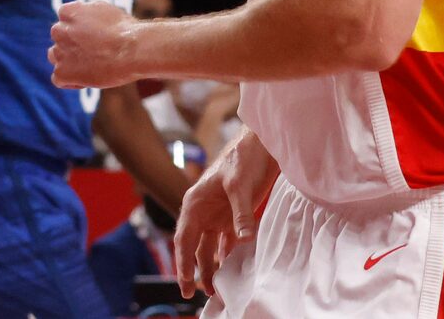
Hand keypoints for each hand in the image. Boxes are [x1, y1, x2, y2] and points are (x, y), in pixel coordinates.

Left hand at [50, 0, 141, 89]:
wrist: (132, 50)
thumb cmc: (125, 30)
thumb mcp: (103, 10)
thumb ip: (87, 14)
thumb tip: (84, 21)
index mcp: (67, 12)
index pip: (66, 23)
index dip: (80, 33)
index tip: (95, 40)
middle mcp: (58, 30)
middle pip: (61, 41)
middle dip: (74, 48)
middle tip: (97, 56)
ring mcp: (59, 51)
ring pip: (57, 58)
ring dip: (70, 64)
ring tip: (93, 68)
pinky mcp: (62, 72)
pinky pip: (59, 79)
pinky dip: (71, 82)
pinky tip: (87, 81)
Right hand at [173, 129, 276, 298]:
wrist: (261, 147)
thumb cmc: (243, 158)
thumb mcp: (239, 184)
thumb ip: (241, 214)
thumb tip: (243, 241)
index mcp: (195, 201)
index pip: (184, 238)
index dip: (182, 262)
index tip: (185, 284)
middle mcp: (203, 211)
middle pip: (195, 247)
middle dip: (195, 271)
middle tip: (200, 296)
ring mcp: (218, 215)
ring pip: (210, 247)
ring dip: (212, 267)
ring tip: (217, 291)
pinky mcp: (234, 217)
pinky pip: (228, 243)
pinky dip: (229, 258)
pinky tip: (234, 272)